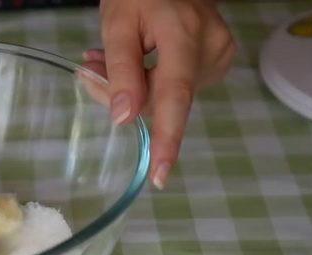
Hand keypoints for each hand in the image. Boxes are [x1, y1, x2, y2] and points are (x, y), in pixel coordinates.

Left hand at [84, 0, 234, 188]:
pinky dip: (152, 80)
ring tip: (116, 54)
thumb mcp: (118, 23)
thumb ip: (120, 69)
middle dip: (125, 92)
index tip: (158, 174)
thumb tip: (124, 118)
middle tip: (93, 65)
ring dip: (135, 85)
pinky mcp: (217, 61)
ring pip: (167, 96)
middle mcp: (211, 48)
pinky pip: (176, 87)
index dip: (166, 138)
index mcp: (185, 34)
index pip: (174, 95)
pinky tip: (140, 58)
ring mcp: (219, 56)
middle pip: (162, 98)